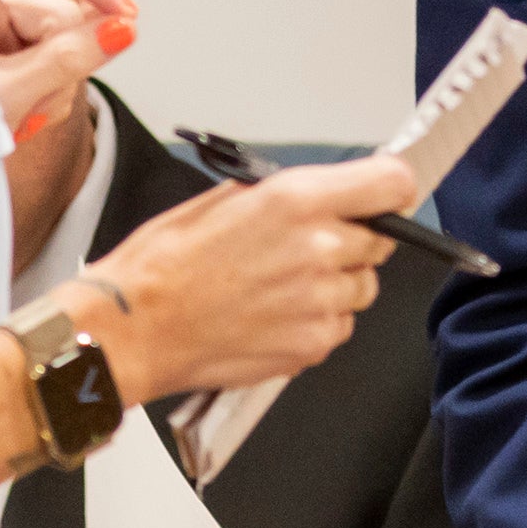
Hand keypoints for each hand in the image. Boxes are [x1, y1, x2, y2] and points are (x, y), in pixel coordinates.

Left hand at [0, 0, 134, 140]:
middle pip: (55, 5)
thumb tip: (123, 29)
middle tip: (48, 94)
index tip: (120, 10)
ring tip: (26, 112)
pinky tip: (29, 108)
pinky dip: (52, 86)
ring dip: (57, 79)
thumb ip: (64, 61)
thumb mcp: (3, 94)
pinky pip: (57, 56)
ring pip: (63, 36)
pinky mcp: (12, 48)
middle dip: (64, 53)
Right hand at [87, 153, 416, 404]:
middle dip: (353, 242)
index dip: (390, 191)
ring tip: (280, 287)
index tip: (382, 198)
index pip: (392, 184)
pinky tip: (272, 315)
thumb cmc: (166, 263)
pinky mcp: (314, 343)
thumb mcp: (226, 197)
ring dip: (336, 285)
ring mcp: (321, 301)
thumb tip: (331, 192)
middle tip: (306, 249)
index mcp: (298, 200)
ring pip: (362, 287)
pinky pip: (339, 325)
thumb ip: (291, 194)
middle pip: (381, 240)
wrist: (134, 328)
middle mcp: (319, 249)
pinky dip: (317, 322)